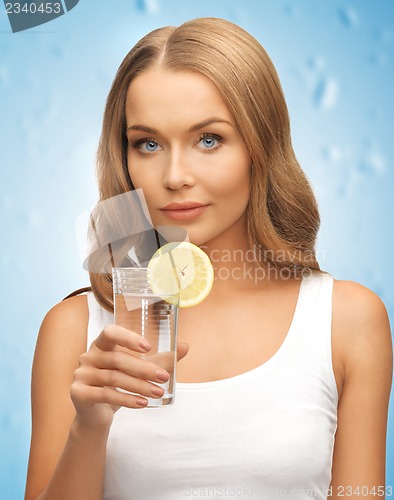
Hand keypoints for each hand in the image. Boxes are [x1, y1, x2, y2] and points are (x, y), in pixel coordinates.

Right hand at [70, 324, 188, 427]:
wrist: (96, 414)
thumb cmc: (118, 384)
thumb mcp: (139, 371)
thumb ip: (160, 359)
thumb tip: (185, 346)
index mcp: (101, 344)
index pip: (110, 332)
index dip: (128, 337)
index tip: (148, 347)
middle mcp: (88, 356)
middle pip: (117, 359)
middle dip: (144, 369)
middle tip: (164, 377)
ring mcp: (81, 374)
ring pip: (114, 378)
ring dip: (139, 386)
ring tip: (158, 393)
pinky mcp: (78, 393)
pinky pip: (106, 395)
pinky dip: (127, 399)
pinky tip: (143, 403)